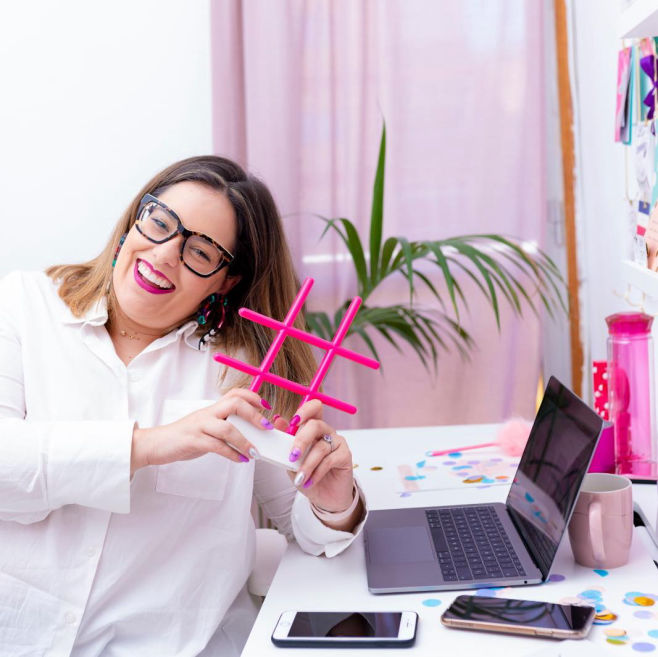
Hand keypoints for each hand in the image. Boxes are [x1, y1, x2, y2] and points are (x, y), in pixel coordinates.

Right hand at [131, 389, 272, 474]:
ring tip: (255, 452)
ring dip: (245, 441)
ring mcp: (199, 426)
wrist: (155, 444)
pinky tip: (240, 459)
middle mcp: (207, 413)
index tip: (266, 405)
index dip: (252, 396)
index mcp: (212, 409)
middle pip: (234, 404)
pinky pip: (216, 446)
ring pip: (227, 428)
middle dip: (253, 415)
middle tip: (266, 427)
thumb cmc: (184, 437)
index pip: (234, 394)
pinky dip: (231, 454)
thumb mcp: (206, 427)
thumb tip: (249, 434)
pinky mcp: (192, 440)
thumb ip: (224, 426)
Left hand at [273, 401, 354, 513]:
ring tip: (299, 478)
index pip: (313, 408)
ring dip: (307, 465)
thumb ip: (286, 442)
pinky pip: (329, 460)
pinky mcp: (345, 455)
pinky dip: (317, 472)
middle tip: (292, 456)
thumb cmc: (307, 475)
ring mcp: (337, 442)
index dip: (305, 410)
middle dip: (301, 440)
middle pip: (315, 424)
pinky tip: (310, 481)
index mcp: (312, 427)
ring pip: (320, 447)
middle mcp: (326, 431)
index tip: (293, 421)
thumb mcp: (291, 461)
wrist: (324, 498)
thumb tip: (278, 420)